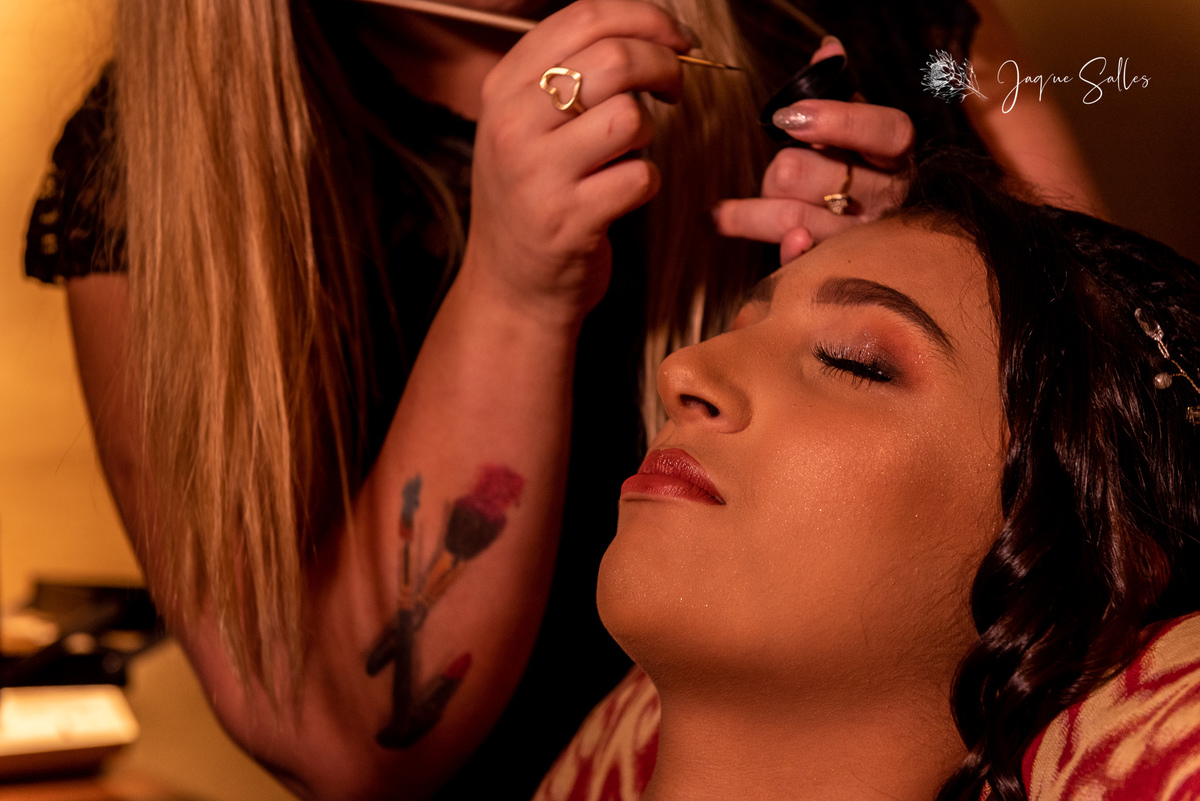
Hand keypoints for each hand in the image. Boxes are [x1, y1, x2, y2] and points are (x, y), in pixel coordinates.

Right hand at [462, 0, 691, 327]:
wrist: (510, 288)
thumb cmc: (533, 197)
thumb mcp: (527, 125)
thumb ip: (569, 73)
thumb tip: (649, 30)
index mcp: (503, 87)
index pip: (584, 17)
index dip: (647, 18)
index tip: (676, 39)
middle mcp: (513, 124)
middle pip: (615, 59)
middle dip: (664, 66)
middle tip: (675, 87)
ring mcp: (538, 174)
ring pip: (630, 117)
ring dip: (650, 132)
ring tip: (630, 151)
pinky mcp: (569, 220)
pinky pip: (640, 177)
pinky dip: (646, 183)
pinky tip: (623, 193)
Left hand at [712, 38, 913, 263]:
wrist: (901, 247)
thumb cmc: (865, 175)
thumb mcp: (861, 132)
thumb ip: (841, 93)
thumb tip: (826, 48)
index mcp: (896, 155)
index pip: (884, 131)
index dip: (837, 121)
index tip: (787, 117)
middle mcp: (888, 198)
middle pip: (822, 175)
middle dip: (782, 170)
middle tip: (773, 174)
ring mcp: (864, 239)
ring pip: (795, 219)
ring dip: (754, 211)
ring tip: (726, 213)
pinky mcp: (839, 269)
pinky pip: (798, 261)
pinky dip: (769, 249)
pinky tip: (734, 230)